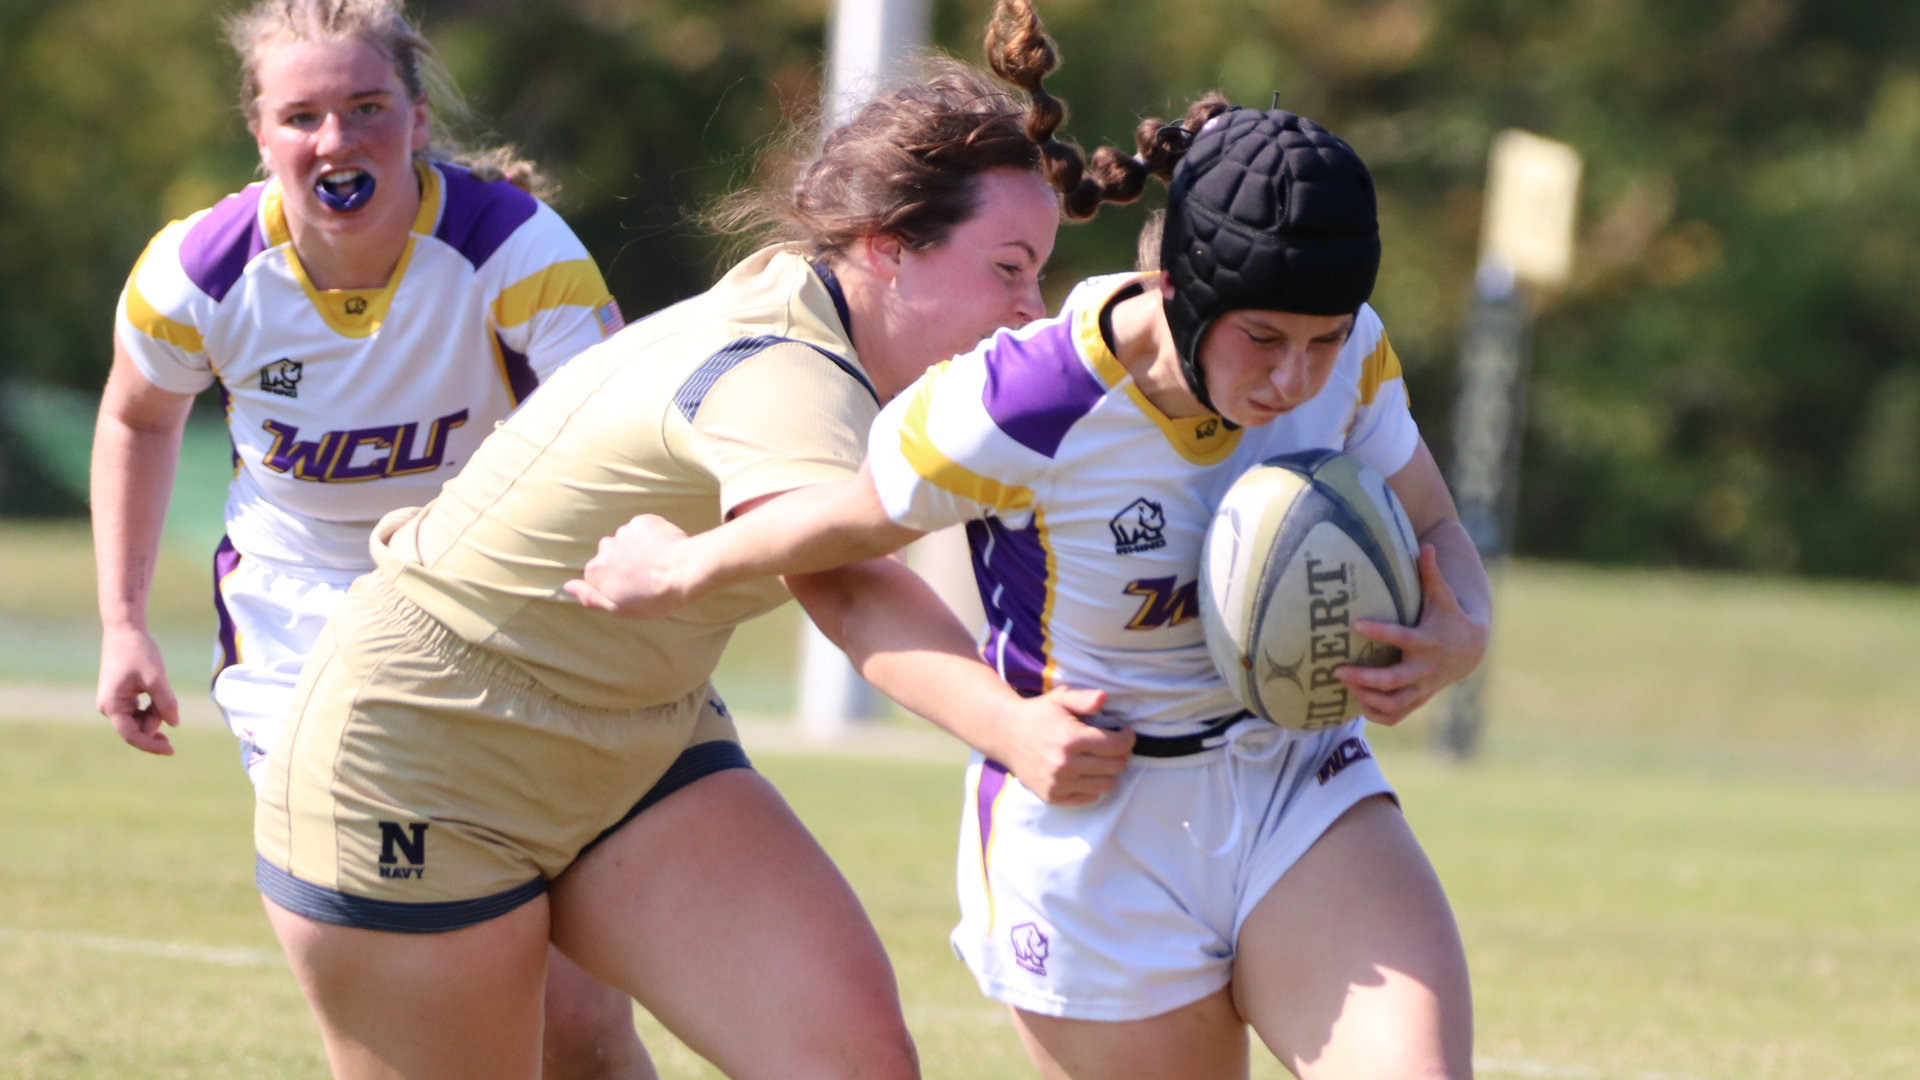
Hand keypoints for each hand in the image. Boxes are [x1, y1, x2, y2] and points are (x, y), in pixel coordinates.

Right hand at [97, 625, 179, 754]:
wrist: (125, 630)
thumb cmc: (138, 652)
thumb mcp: (156, 679)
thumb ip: (165, 703)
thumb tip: (174, 724)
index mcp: (111, 706)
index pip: (132, 736)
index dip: (152, 745)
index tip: (172, 750)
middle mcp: (108, 707)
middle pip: (138, 728)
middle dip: (157, 720)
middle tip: (169, 704)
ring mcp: (114, 702)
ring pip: (140, 719)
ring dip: (156, 712)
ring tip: (163, 692)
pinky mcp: (121, 696)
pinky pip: (139, 710)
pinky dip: (152, 706)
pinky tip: (159, 696)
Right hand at [564, 514, 693, 617]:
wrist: (682, 573)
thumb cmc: (652, 598)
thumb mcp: (618, 608)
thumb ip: (590, 597)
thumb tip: (568, 586)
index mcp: (595, 570)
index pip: (599, 576)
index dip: (616, 584)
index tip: (632, 590)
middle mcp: (604, 547)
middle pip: (612, 556)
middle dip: (625, 563)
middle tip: (646, 576)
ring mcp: (624, 532)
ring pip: (628, 541)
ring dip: (639, 549)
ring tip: (657, 563)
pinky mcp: (642, 521)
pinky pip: (643, 529)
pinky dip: (651, 536)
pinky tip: (663, 548)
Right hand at [984, 687, 1133, 805]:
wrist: (1005, 734)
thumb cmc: (1038, 714)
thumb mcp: (1060, 698)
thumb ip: (1083, 699)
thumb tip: (1103, 698)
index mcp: (1070, 738)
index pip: (1117, 746)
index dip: (1128, 738)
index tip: (1125, 733)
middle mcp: (1065, 764)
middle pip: (1115, 767)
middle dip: (1121, 754)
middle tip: (1114, 745)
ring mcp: (1058, 783)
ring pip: (1106, 785)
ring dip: (1109, 771)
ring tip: (1100, 759)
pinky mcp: (1053, 796)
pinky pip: (1089, 797)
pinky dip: (1092, 786)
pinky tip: (1085, 771)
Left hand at [1339, 544, 1488, 726]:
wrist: (1471, 650)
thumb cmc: (1449, 617)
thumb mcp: (1442, 597)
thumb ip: (1430, 574)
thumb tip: (1426, 545)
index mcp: (1427, 641)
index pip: (1402, 638)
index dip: (1380, 632)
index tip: (1356, 624)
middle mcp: (1424, 669)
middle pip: (1393, 681)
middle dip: (1364, 678)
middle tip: (1337, 670)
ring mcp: (1422, 688)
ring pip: (1392, 703)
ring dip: (1365, 698)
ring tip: (1343, 684)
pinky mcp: (1418, 700)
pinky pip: (1395, 715)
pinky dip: (1376, 713)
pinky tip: (1356, 702)